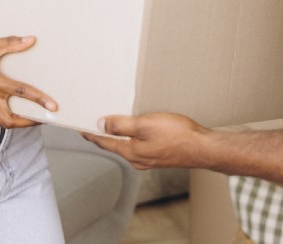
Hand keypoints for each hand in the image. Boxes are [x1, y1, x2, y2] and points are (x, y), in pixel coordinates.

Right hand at [0, 36, 56, 128]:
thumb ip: (10, 43)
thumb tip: (31, 40)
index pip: (18, 92)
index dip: (38, 100)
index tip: (53, 107)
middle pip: (9, 119)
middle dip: (28, 123)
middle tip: (43, 119)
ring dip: (14, 120)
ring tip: (28, 116)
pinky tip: (3, 107)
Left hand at [81, 113, 209, 169]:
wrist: (204, 148)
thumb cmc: (177, 135)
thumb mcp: (145, 124)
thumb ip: (121, 125)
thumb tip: (100, 124)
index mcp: (130, 152)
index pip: (103, 142)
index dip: (89, 133)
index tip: (78, 126)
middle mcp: (137, 159)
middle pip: (113, 145)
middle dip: (100, 134)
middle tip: (89, 123)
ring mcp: (149, 159)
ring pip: (126, 145)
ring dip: (116, 135)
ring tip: (108, 123)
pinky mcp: (159, 155)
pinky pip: (138, 145)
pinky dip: (131, 136)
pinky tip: (134, 129)